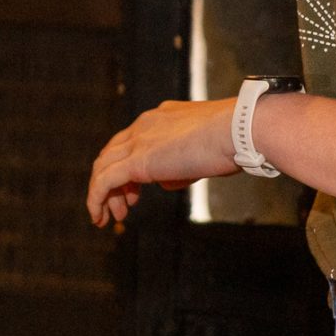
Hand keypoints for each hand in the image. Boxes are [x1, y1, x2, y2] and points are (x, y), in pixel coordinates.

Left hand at [86, 99, 241, 225]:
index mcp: (159, 118)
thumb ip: (180, 167)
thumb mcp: (202, 153)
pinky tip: (99, 215)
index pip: (131, 142)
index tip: (134, 192)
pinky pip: (104, 181)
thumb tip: (165, 183)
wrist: (239, 129)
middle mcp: (144, 125)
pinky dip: (96, 198)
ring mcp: (139, 141)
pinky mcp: (138, 161)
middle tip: (123, 207)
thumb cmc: (233, 140)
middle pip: (112, 153)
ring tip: (111, 217)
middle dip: (114, 182)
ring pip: (103, 167)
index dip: (127, 168)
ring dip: (102, 194)